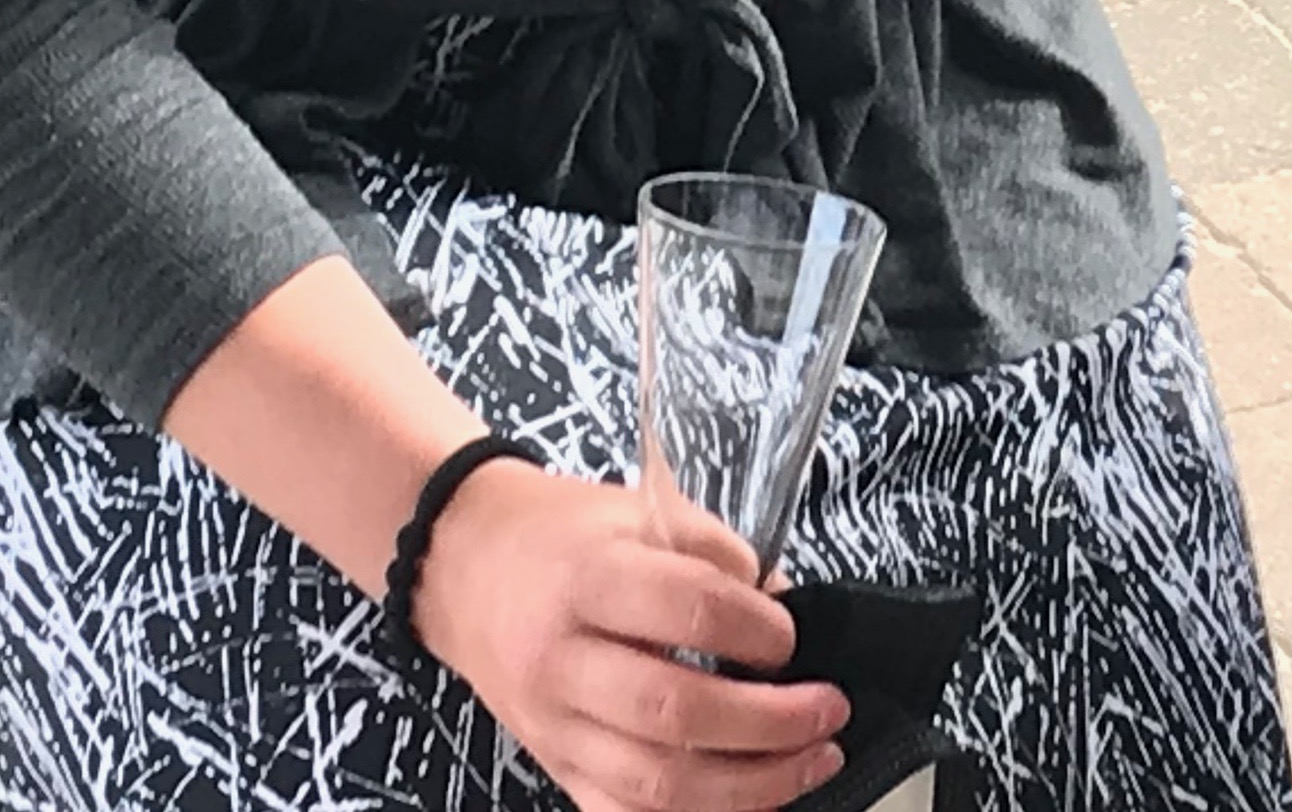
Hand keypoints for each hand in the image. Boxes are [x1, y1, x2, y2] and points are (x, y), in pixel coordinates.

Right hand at [411, 457, 849, 810]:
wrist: (463, 564)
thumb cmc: (561, 532)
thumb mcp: (639, 509)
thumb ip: (714, 552)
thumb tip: (784, 603)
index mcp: (589, 577)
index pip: (688, 608)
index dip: (756, 628)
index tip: (794, 633)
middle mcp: (564, 658)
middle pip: (675, 712)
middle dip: (769, 723)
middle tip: (827, 710)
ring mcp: (555, 726)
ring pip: (657, 784)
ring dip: (750, 786)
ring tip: (811, 761)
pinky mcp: (554, 766)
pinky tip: (749, 798)